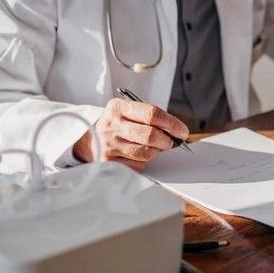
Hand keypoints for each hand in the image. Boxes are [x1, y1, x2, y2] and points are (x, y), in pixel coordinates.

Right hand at [73, 98, 188, 171]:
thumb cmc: (119, 123)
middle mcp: (112, 125)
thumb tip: (177, 133)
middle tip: (171, 142)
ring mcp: (109, 144)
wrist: (91, 137)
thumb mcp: (129, 111)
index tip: (182, 131)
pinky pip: (138, 165)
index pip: (152, 114)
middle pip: (150, 135)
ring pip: (146, 153)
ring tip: (153, 147)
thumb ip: (151, 118)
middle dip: (167, 141)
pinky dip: (144, 161)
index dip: (172, 124)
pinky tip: (138, 154)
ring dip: (156, 152)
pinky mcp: (109, 162)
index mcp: (118, 107)